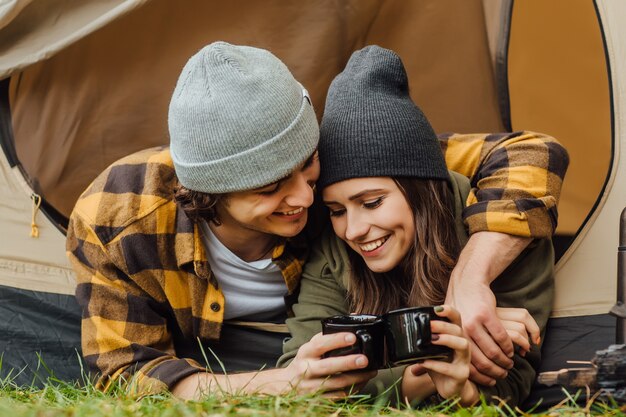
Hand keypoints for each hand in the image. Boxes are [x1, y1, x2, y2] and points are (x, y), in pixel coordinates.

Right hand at [282, 332, 375, 395]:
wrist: (287, 385)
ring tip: (371, 371)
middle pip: (328, 366)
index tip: (352, 337)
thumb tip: (353, 317)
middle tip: (364, 359)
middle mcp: (306, 369)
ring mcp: (312, 386)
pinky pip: (339, 396)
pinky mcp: (318, 399)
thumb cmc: (305, 361)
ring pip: (337, 384)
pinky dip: (353, 389)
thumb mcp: (310, 346)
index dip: (336, 340)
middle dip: (348, 363)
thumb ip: (327, 335)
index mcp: (305, 352)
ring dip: (356, 378)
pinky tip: (362, 382)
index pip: (320, 344)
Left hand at [407, 305, 476, 403]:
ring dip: (446, 340)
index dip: (449, 311)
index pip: (457, 319)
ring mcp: (464, 361)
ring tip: (431, 339)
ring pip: (462, 345)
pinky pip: (450, 368)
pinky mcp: (461, 375)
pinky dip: (437, 364)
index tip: (437, 308)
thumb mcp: (431, 351)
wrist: (451, 389)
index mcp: (455, 337)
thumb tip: (401, 331)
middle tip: (429, 325)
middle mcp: (463, 346)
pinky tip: (425, 361)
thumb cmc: (440, 366)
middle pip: (458, 330)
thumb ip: (422, 341)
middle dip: (443, 326)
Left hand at [445, 232, 531, 385]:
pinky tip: (511, 350)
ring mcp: (474, 323)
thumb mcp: (450, 327)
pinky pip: (502, 337)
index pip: (466, 364)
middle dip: (495, 371)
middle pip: (482, 361)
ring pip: (494, 351)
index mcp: (452, 337)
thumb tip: (446, 363)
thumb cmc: (459, 308)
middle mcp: (461, 332)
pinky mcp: (487, 315)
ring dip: (504, 360)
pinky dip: (509, 347)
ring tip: (508, 364)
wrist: (467, 283)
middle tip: (503, 374)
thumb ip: (452, 343)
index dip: (480, 376)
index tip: (489, 381)